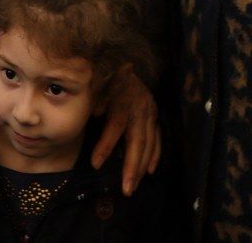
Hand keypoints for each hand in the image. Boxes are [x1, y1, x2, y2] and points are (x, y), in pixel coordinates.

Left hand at [90, 67, 161, 195]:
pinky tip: (150, 171)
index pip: (115, 125)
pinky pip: (158, 138)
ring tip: (132, 186)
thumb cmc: (104, 78)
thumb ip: (94, 99)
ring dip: (141, 167)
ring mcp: (150, 112)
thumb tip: (93, 114)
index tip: (95, 164)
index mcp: (122, 98)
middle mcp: (139, 107)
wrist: (124, 62)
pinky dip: (155, 155)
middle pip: (137, 140)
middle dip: (131, 166)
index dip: (106, 144)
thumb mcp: (96, 84)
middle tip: (125, 189)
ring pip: (149, 143)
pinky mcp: (155, 115)